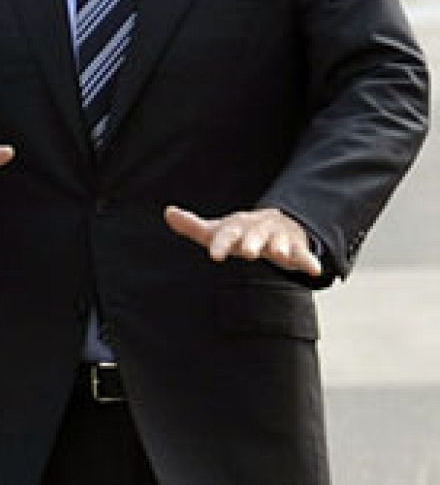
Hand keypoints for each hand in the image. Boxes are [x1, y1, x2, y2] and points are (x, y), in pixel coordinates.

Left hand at [164, 205, 322, 277]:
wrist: (274, 223)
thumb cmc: (239, 232)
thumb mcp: (216, 229)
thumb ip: (192, 225)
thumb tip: (168, 213)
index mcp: (236, 227)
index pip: (226, 235)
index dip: (220, 244)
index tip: (214, 255)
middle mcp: (257, 230)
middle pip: (255, 236)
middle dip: (252, 242)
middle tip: (248, 252)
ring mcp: (278, 237)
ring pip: (280, 241)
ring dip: (281, 246)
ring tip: (281, 254)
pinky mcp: (295, 248)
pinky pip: (304, 255)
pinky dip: (310, 261)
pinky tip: (316, 271)